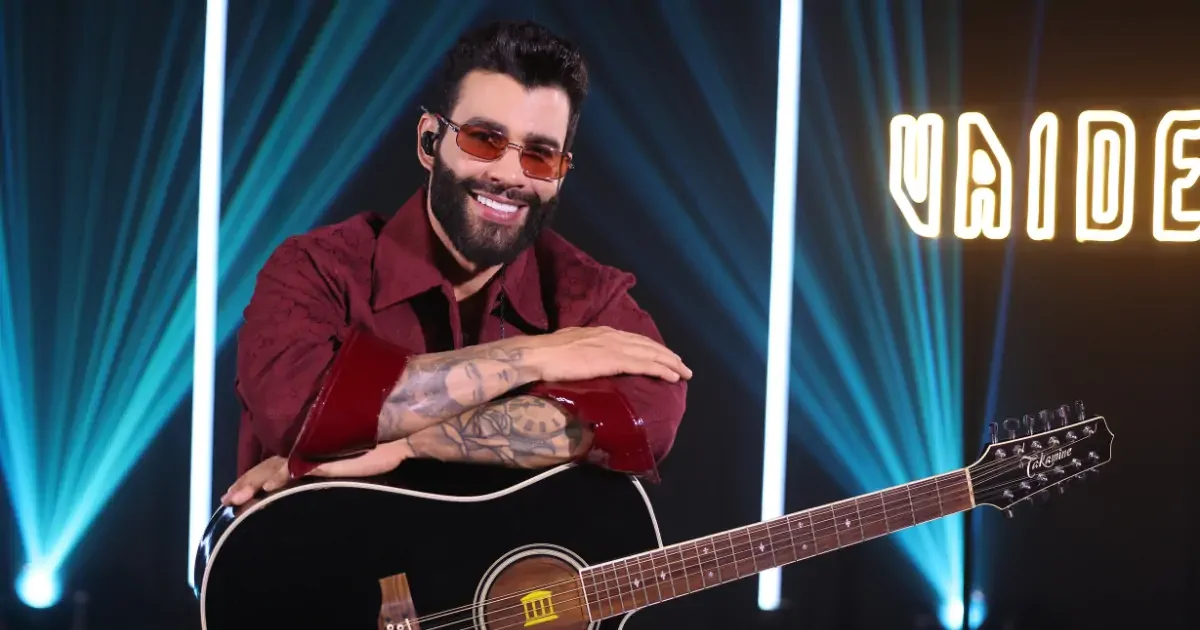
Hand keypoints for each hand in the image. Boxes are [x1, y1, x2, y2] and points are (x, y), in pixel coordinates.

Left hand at [220, 441, 415, 506]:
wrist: (395, 438)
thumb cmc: (372, 450)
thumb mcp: (342, 463)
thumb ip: (324, 467)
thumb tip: (312, 480)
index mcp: (307, 451)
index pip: (272, 465)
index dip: (253, 478)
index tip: (236, 493)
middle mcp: (305, 450)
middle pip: (266, 467)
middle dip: (244, 484)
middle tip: (225, 501)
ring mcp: (312, 453)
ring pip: (273, 469)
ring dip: (253, 484)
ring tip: (235, 498)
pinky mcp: (324, 457)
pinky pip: (296, 468)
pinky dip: (278, 478)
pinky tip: (266, 489)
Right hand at [522, 326, 691, 382]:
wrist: (537, 355)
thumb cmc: (546, 356)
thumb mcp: (570, 347)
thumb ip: (584, 351)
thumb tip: (587, 360)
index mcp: (601, 333)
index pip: (633, 339)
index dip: (650, 347)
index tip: (663, 355)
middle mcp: (611, 336)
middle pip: (647, 344)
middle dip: (667, 355)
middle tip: (682, 365)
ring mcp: (613, 347)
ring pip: (651, 353)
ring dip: (671, 363)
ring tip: (684, 372)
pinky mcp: (613, 360)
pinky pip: (644, 364)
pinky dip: (661, 370)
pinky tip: (673, 376)